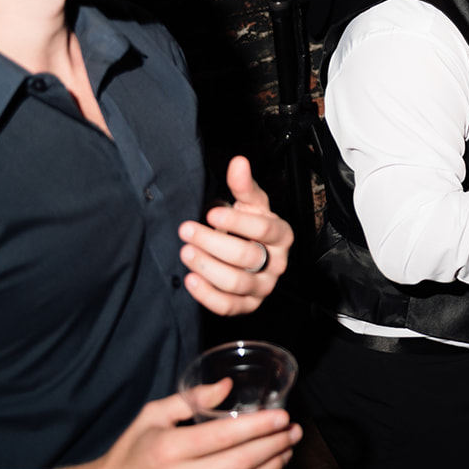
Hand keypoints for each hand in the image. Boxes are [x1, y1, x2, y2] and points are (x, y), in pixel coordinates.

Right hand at [82, 383, 301, 468]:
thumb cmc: (130, 454)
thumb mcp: (151, 416)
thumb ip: (190, 399)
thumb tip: (227, 386)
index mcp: (169, 449)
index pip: (226, 436)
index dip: (261, 426)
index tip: (283, 417)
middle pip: (241, 463)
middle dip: (275, 445)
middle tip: (293, 432)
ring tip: (285, 454)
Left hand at [179, 157, 293, 315]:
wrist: (244, 252)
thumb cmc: (248, 227)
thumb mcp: (248, 204)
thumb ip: (243, 184)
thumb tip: (238, 162)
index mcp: (282, 235)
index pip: (264, 228)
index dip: (237, 221)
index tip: (211, 212)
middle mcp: (277, 262)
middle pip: (248, 256)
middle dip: (213, 242)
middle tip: (187, 230)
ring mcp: (264, 286)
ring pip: (237, 282)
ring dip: (207, 267)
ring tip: (186, 252)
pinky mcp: (248, 305)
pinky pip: (228, 306)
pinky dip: (207, 295)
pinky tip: (190, 279)